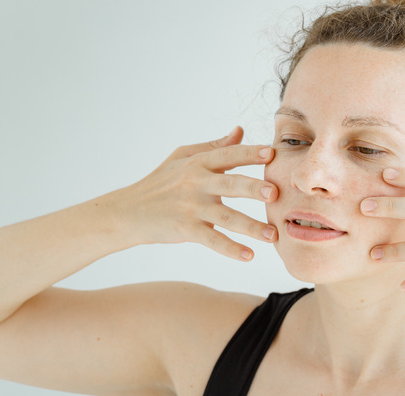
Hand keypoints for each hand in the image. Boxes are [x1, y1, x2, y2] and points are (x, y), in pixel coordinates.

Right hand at [114, 127, 277, 260]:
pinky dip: (230, 249)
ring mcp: (191, 207)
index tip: (272, 153)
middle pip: (230, 184)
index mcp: (198, 163)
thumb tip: (240, 130)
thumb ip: (214, 147)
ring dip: (250, 227)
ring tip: (272, 235)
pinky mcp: (185, 229)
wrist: (128, 212)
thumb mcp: (183, 158)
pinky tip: (249, 256)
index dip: (249, 153)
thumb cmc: (160, 182)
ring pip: (226, 217)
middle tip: (276, 193)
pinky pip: (212, 240)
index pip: (228, 155)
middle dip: (253, 188)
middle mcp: (196, 183)